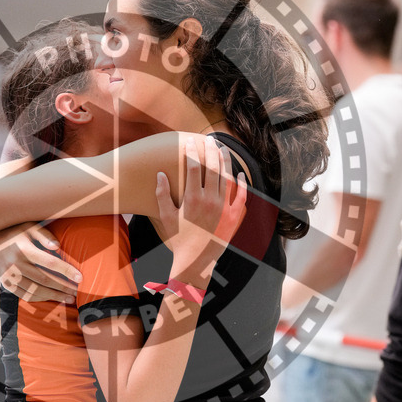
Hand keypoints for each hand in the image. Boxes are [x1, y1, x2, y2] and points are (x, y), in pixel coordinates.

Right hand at [0, 223, 81, 302]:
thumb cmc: (16, 230)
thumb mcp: (30, 226)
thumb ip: (45, 235)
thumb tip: (57, 247)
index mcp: (23, 249)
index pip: (49, 262)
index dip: (66, 271)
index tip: (80, 278)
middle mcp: (14, 264)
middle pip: (44, 280)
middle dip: (63, 287)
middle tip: (77, 292)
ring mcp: (8, 276)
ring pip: (34, 291)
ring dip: (53, 296)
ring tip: (68, 298)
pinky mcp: (5, 284)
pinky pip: (24, 295)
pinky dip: (40, 298)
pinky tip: (52, 297)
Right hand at [156, 135, 246, 283]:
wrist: (196, 261)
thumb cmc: (178, 239)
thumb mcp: (166, 217)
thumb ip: (162, 195)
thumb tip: (160, 174)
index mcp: (192, 199)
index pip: (194, 167)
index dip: (192, 152)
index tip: (190, 142)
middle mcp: (210, 200)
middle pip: (212, 168)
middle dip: (211, 150)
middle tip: (209, 139)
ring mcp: (224, 207)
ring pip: (227, 177)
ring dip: (225, 161)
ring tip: (222, 149)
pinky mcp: (233, 216)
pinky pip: (240, 196)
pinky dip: (241, 183)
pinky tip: (239, 173)